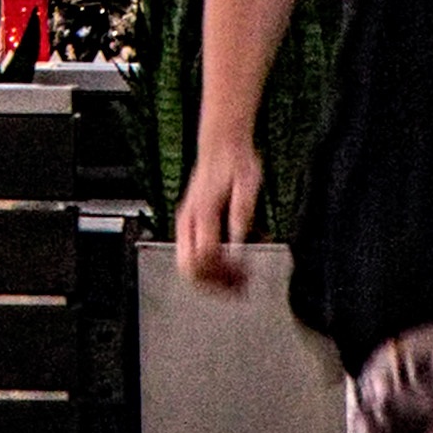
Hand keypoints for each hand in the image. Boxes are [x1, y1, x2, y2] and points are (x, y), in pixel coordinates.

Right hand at [176, 141, 264, 291]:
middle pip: (188, 267)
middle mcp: (188, 218)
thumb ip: (242, 216)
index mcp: (203, 211)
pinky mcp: (188, 223)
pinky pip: (190, 255)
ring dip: (211, 278)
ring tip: (235, 281)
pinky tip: (229, 265)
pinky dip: (208, 267)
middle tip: (238, 288)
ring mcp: (185, 222)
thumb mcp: (248, 187)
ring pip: (186, 265)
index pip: (204, 256)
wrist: (221, 145)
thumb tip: (239, 246)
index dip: (224, 272)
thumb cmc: (236, 163)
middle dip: (213, 284)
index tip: (245, 276)